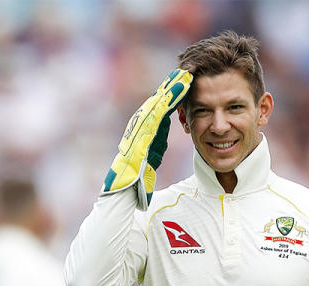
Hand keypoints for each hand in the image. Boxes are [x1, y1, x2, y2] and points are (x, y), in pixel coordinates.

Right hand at [102, 69, 191, 209]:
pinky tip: (175, 94)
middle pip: (159, 101)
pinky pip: (153, 117)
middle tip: (187, 68)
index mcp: (145, 130)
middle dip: (172, 84)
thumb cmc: (135, 178)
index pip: (162, 108)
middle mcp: (140, 127)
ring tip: (184, 75)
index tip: (187, 80)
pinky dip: (164, 104)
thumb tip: (166, 126)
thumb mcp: (152, 154)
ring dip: (170, 89)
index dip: (174, 94)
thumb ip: (158, 139)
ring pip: (156, 105)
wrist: (121, 194)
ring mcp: (137, 130)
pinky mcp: (138, 136)